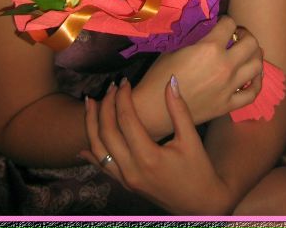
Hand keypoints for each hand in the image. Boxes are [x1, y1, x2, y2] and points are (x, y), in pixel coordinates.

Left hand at [81, 76, 231, 214]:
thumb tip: (172, 80)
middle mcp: (132, 170)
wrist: (201, 205)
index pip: (126, 119)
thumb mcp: (191, 139)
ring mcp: (126, 180)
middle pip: (107, 132)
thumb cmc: (199, 170)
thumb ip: (179, 109)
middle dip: (106, 105)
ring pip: (98, 150)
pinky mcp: (125, 185)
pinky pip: (103, 167)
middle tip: (112, 86)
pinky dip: (92, 153)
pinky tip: (84, 145)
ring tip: (90, 102)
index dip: (123, 97)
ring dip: (91, 125)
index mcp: (148, 157)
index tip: (125, 81)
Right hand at [132, 16, 262, 137]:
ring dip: (254, 55)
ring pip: (257, 65)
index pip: (229, 24)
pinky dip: (256, 82)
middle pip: (251, 43)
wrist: (155, 108)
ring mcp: (230, 87)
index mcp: (210, 48)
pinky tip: (252, 77)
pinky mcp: (229, 105)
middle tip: (237, 36)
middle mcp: (225, 66)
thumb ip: (196, 38)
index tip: (222, 23)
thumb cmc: (159, 75)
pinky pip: (253, 93)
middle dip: (245, 35)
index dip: (226, 20)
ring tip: (246, 54)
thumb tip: (207, 30)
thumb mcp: (175, 48)